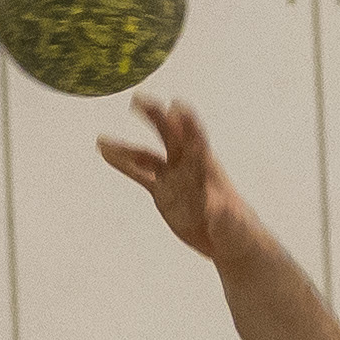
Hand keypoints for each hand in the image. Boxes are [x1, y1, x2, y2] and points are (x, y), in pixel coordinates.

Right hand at [98, 95, 266, 266]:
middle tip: (139, 99)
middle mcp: (189, 168)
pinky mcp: (163, 191)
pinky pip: (140, 174)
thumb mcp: (233, 227)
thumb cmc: (238, 232)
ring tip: (102, 140)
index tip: (177, 106)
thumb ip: (225, 217)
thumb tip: (219, 210)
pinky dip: (123, 164)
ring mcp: (174, 177)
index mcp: (210, 171)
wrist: (228, 240)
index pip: (198, 143)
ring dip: (127, 148)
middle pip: (171, 137)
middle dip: (157, 118)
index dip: (189, 125)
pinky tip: (104, 152)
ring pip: (147, 156)